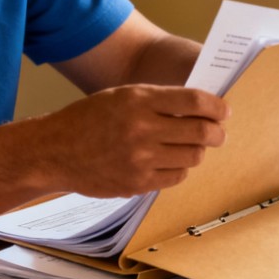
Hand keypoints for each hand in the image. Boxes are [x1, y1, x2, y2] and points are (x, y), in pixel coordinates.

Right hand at [41, 84, 229, 196]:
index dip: (217, 107)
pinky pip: (176, 177)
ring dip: (196, 151)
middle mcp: (142, 129)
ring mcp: (140, 159)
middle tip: (217, 133)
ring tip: (189, 147)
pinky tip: (169, 161)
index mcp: (139, 100)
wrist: (55, 150)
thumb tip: (201, 109)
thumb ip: (159, 100)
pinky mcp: (137, 183)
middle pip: (201, 132)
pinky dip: (179, 169)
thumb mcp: (122, 96)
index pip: (194, 102)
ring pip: (192, 157)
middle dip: (217, 133)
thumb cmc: (89, 118)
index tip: (223, 111)